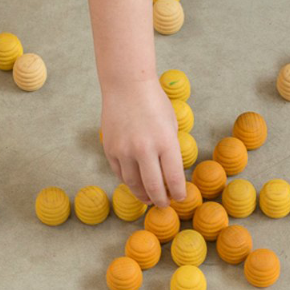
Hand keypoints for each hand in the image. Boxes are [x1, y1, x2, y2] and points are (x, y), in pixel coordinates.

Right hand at [101, 79, 186, 207]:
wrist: (126, 85)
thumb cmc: (154, 102)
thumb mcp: (171, 125)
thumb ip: (170, 150)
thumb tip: (170, 175)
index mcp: (165, 142)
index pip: (174, 179)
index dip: (178, 193)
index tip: (179, 198)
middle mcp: (144, 149)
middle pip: (153, 187)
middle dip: (161, 200)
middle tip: (164, 204)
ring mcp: (124, 151)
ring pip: (133, 184)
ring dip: (142, 195)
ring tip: (149, 198)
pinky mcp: (110, 149)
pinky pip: (120, 173)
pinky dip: (129, 181)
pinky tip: (135, 183)